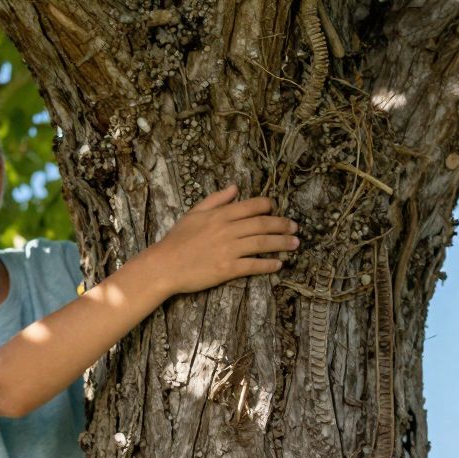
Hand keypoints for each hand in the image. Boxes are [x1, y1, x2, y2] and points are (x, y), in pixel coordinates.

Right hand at [144, 185, 298, 296]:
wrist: (163, 266)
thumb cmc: (176, 240)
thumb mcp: (194, 213)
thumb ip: (216, 200)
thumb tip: (235, 188)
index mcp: (221, 215)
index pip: (252, 206)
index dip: (268, 206)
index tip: (276, 209)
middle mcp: (228, 230)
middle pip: (263, 224)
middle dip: (282, 225)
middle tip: (295, 228)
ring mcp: (229, 250)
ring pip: (263, 243)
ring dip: (282, 243)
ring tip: (295, 244)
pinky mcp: (227, 269)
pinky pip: (254, 265)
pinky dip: (268, 264)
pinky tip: (278, 265)